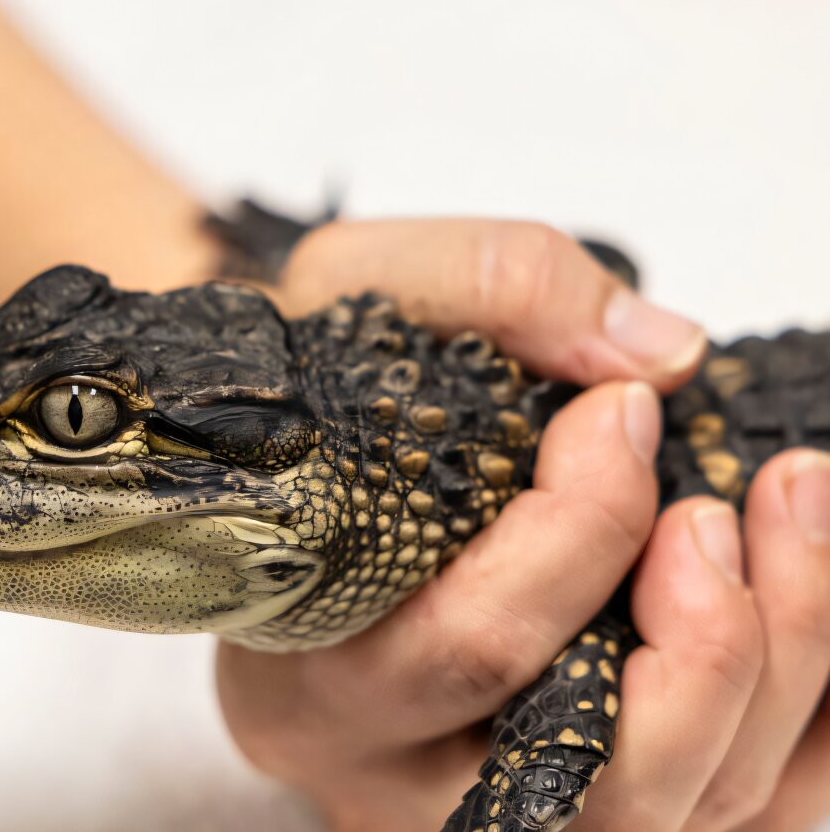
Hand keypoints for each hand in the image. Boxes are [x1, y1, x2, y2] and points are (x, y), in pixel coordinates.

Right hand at [217, 220, 829, 829]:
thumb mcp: (351, 289)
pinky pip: (733, 814)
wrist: (285, 471)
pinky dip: (804, 722)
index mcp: (313, 670)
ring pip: (675, 809)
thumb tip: (659, 355)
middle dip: (708, 631)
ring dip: (777, 665)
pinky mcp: (571, 805)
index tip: (625, 411)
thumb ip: (490, 284)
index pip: (472, 646)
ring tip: (785, 518)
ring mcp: (487, 804)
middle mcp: (395, 772)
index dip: (585, 529)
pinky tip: (795, 597)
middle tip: (721, 504)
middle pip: (589, 770)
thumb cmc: (310, 398)